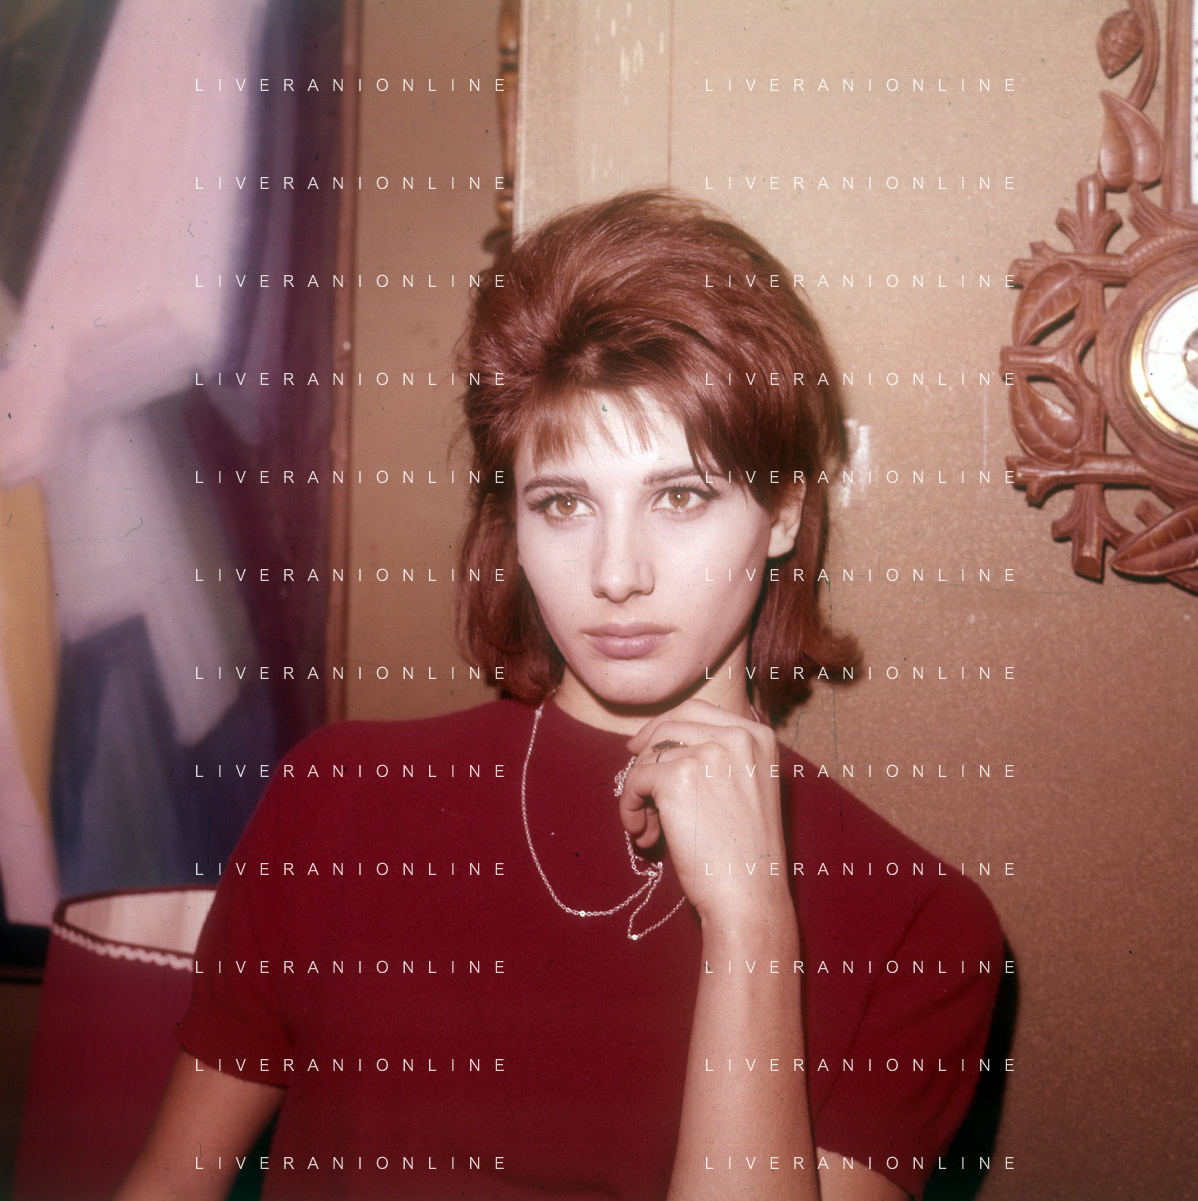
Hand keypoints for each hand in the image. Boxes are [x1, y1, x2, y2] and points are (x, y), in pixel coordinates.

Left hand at [621, 700, 791, 923]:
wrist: (749, 896)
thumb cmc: (743, 853)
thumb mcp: (745, 788)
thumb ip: (716, 756)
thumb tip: (654, 737)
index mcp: (758, 736)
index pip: (698, 710)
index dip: (663, 726)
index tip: (641, 745)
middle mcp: (737, 736)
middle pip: (669, 725)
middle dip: (646, 754)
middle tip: (635, 785)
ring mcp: (708, 753)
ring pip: (649, 755)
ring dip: (639, 791)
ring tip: (649, 827)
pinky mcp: (677, 777)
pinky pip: (635, 780)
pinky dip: (630, 808)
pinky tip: (644, 834)